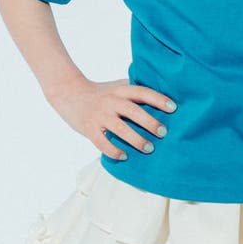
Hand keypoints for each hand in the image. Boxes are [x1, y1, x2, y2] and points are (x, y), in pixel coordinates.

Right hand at [46, 76, 176, 160]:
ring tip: (149, 148)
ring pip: (120, 129)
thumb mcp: (117, 87)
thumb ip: (134, 92)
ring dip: (136, 140)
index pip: (142, 92)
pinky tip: (124, 156)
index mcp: (120, 90)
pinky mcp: (89, 129)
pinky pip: (102, 142)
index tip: (173, 108)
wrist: (69, 93)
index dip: (158, 99)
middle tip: (164, 133)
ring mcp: (99, 115)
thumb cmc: (101, 92)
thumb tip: (163, 99)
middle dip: (150, 122)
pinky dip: (113, 151)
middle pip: (133, 111)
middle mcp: (110, 101)